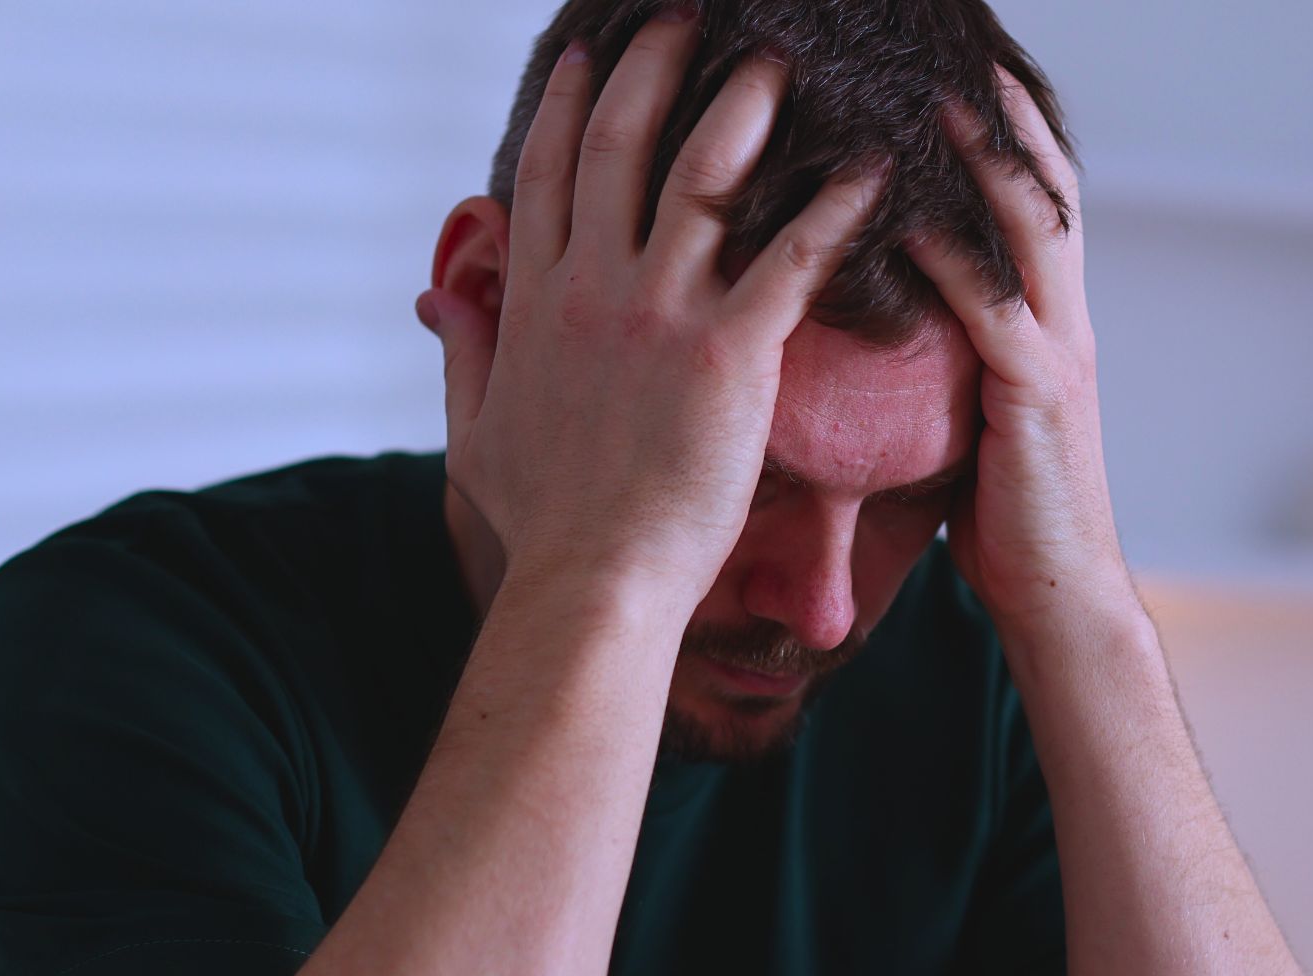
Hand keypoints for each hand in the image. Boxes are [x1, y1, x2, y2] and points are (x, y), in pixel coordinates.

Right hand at [416, 22, 885, 593]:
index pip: (548, 173)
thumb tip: (440, 301)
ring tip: (780, 60)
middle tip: (687, 18)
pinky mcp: (729, 351)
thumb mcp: (475, 433)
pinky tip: (872, 169)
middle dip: (655, 67)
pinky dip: (834, 207)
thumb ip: (463, 354)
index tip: (588, 54)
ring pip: (703, 174)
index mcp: (533, 302)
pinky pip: (791, 257)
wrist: (593, 581)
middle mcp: (591, 287)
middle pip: (621, 144)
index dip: (571, 106)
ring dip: (744, 107)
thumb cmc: (544, 526)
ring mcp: (658, 311)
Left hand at [907, 72, 1136, 637]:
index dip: (1007, 126)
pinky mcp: (1036, 394)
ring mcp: (1059, 350)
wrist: (1060, 597)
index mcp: (1049, 319)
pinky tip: (899, 212)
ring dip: (980, 155)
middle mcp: (1065, 318)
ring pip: (1028, 226)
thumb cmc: (1005, 515)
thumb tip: (887, 311)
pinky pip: (991, 305)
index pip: (1035, 196)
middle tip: (952, 51)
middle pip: (1043, 183)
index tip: (962, 66)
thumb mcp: (975, 411)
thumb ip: (952, 353)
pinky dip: (948, 251)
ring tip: (926, 93)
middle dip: (1003, 110)